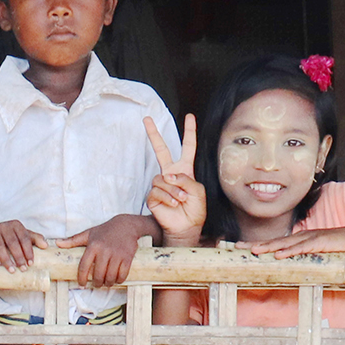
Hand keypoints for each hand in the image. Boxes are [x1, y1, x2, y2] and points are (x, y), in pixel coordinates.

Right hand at [0, 220, 46, 270]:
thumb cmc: (11, 236)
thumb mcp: (24, 235)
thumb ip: (35, 239)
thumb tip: (45, 246)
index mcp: (16, 225)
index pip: (24, 238)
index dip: (28, 251)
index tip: (30, 263)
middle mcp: (4, 225)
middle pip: (12, 242)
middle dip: (18, 257)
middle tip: (22, 269)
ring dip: (6, 259)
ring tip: (11, 270)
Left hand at [52, 214, 145, 287]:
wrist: (126, 225)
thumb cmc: (105, 230)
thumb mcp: (89, 233)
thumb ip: (73, 240)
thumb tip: (57, 243)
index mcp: (93, 246)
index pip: (84, 266)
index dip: (82, 278)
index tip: (82, 284)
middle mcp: (104, 251)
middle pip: (98, 274)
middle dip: (97, 283)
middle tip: (96, 284)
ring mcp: (117, 255)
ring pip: (110, 276)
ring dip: (108, 283)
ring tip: (106, 283)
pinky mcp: (127, 257)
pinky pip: (123, 274)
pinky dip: (119, 280)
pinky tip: (116, 279)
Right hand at [143, 115, 204, 247]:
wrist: (186, 227)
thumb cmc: (195, 210)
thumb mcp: (198, 191)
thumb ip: (187, 179)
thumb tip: (168, 175)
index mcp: (185, 170)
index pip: (188, 147)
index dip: (189, 132)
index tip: (189, 117)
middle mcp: (170, 174)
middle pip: (161, 150)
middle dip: (153, 134)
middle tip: (146, 119)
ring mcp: (160, 184)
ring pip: (163, 178)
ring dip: (174, 190)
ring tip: (181, 200)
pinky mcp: (152, 196)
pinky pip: (157, 191)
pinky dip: (168, 198)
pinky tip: (173, 204)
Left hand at [244, 225, 344, 258]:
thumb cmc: (335, 247)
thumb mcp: (315, 254)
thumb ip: (303, 258)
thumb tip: (290, 267)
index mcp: (298, 240)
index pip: (274, 243)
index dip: (257, 245)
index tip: (240, 248)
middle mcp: (300, 237)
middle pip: (274, 241)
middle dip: (255, 244)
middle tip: (237, 247)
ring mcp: (309, 239)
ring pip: (285, 244)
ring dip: (269, 247)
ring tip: (254, 251)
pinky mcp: (319, 243)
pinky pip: (302, 248)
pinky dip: (290, 251)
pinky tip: (279, 255)